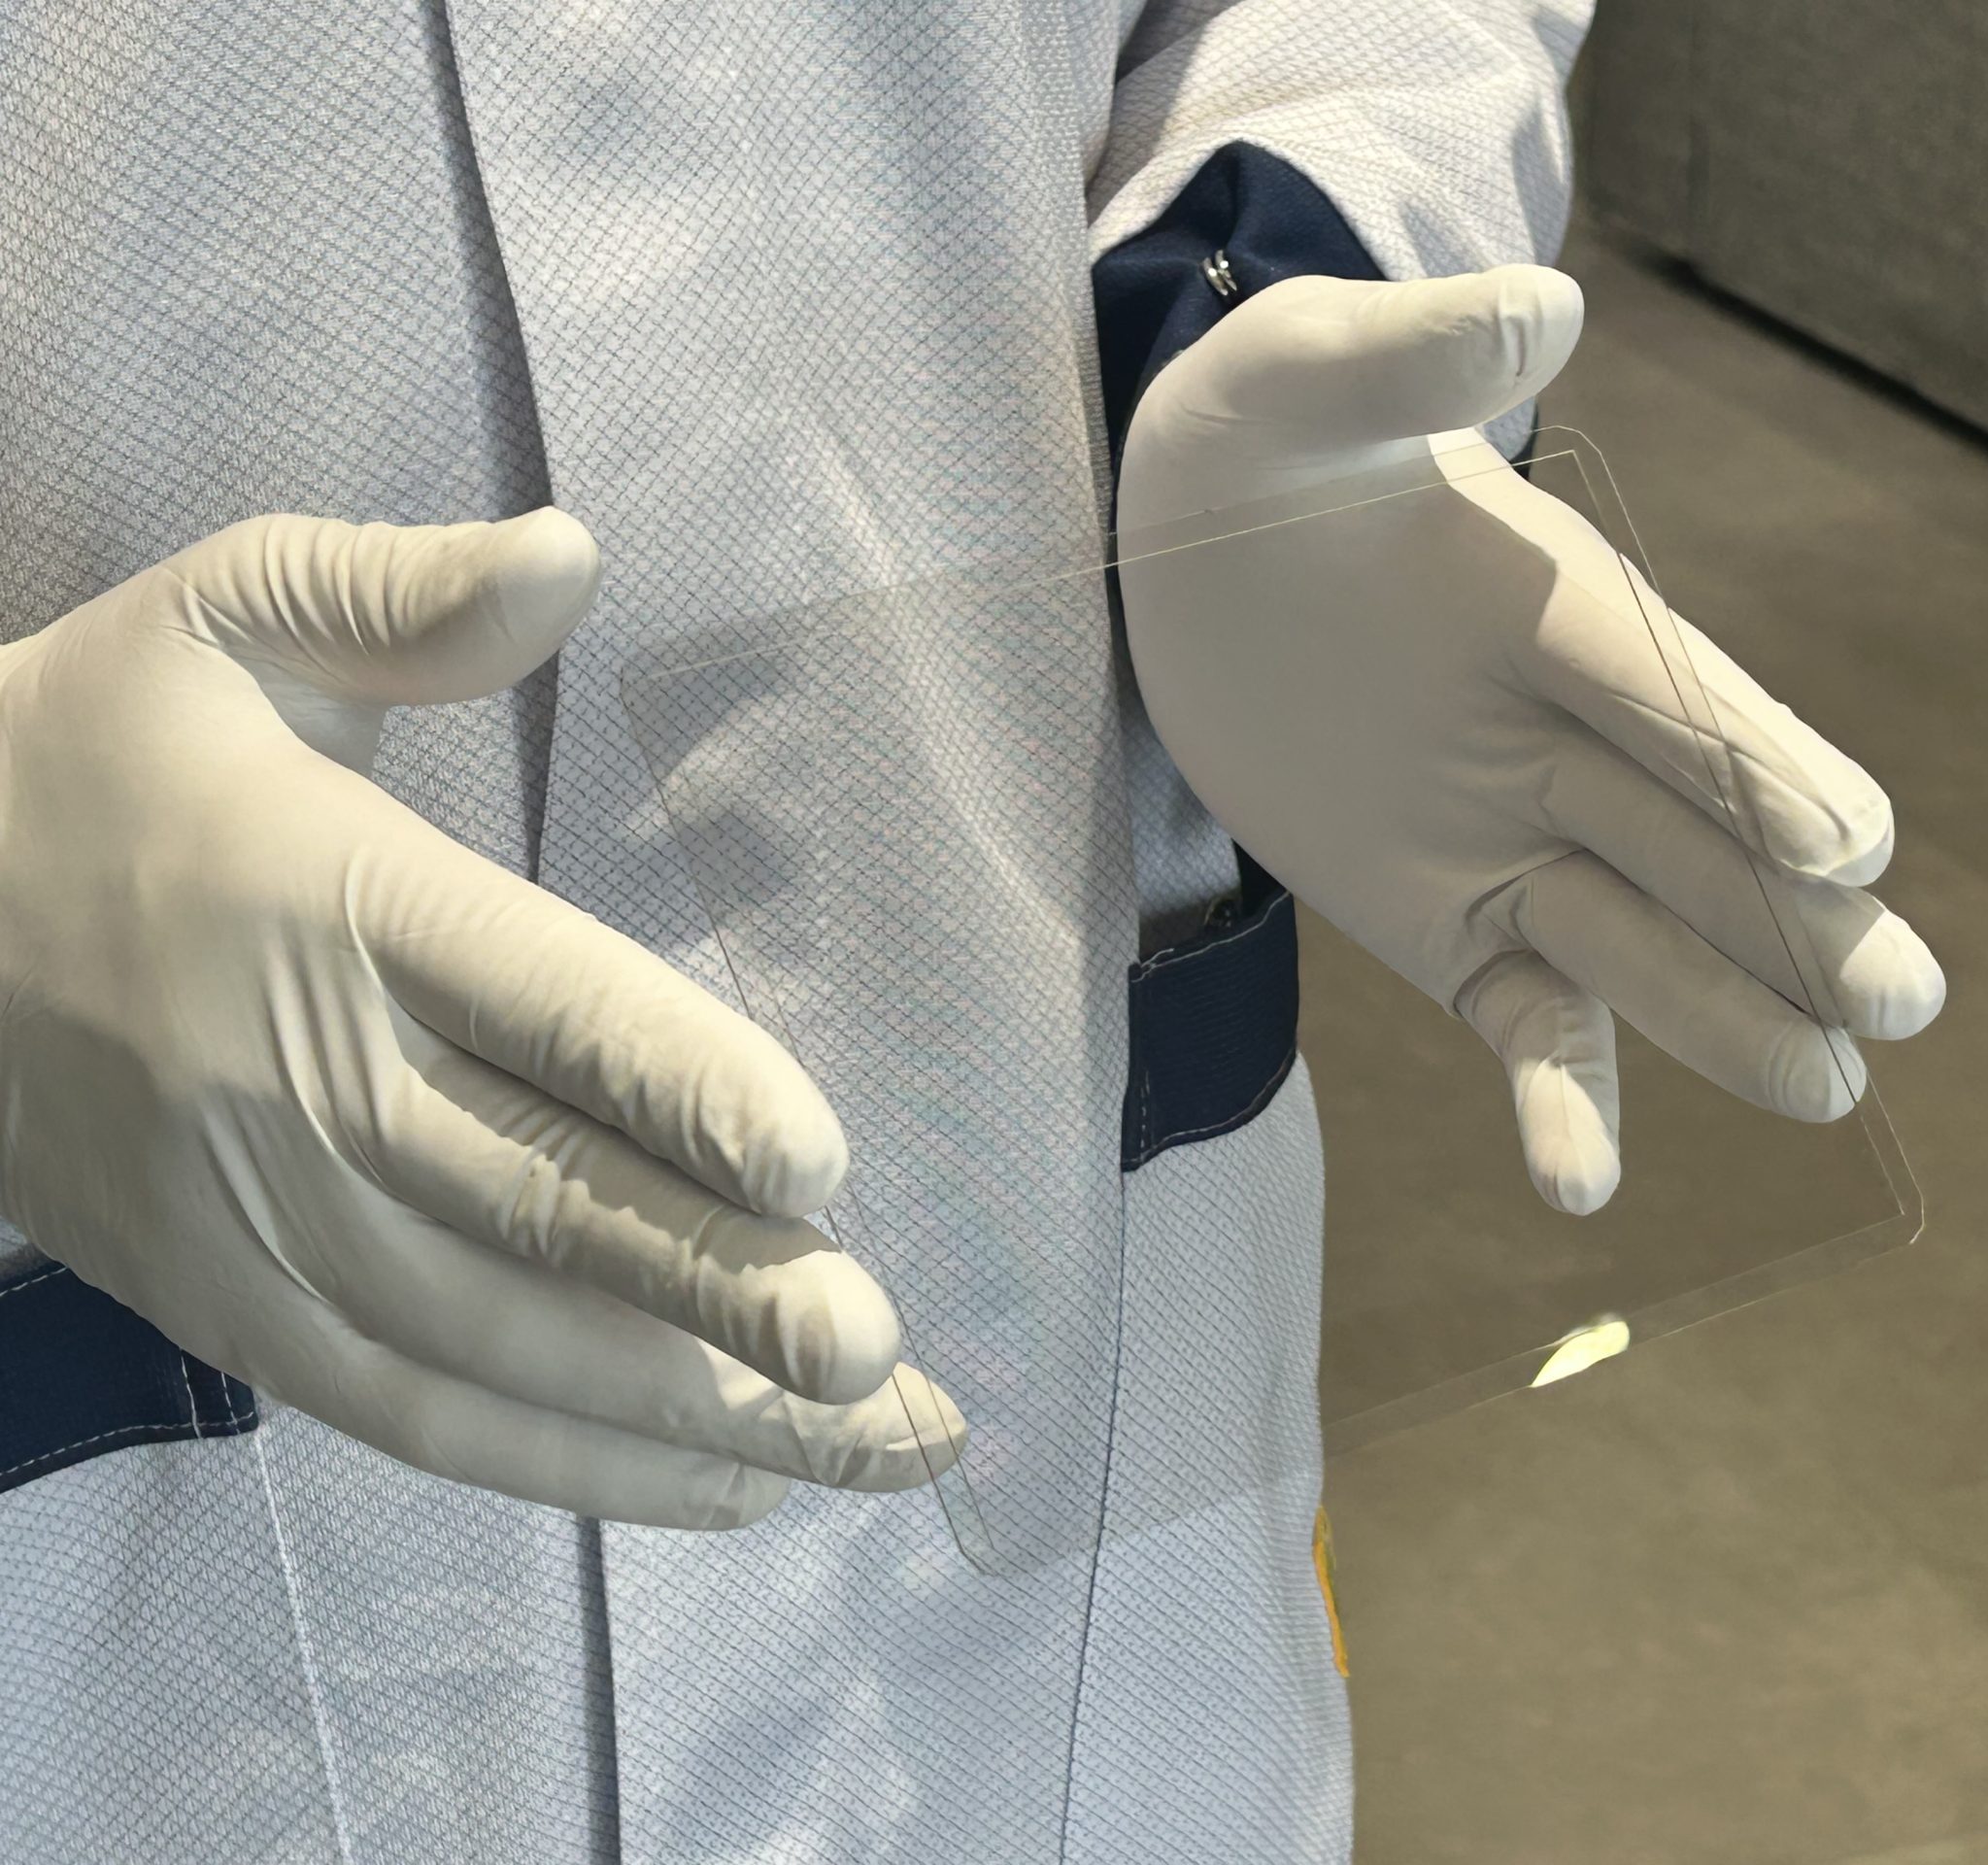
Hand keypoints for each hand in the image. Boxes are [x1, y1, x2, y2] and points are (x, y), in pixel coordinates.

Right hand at [0, 512, 960, 1525]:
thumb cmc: (90, 751)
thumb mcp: (217, 616)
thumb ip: (393, 595)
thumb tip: (573, 551)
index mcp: (323, 893)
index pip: (532, 1000)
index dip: (679, 1083)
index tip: (821, 1163)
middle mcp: (295, 1075)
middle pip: (537, 1201)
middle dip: (718, 1288)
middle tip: (878, 1357)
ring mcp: (260, 1218)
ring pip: (499, 1342)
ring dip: (690, 1408)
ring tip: (873, 1447)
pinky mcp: (232, 1309)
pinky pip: (414, 1414)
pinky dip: (571, 1466)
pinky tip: (725, 1483)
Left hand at [1118, 267, 1943, 1214]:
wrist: (1195, 548)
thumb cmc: (1267, 441)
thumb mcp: (1308, 377)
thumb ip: (1415, 357)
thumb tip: (1541, 302)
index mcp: (1558, 607)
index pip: (1671, 696)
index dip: (1752, 764)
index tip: (1847, 840)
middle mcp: (1564, 736)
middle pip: (1699, 838)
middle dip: (1793, 917)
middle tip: (1905, 997)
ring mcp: (1515, 840)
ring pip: (1636, 945)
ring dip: (1723, 1016)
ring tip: (1823, 1091)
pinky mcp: (1449, 923)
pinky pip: (1521, 1021)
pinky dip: (1556, 1098)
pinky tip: (1579, 1190)